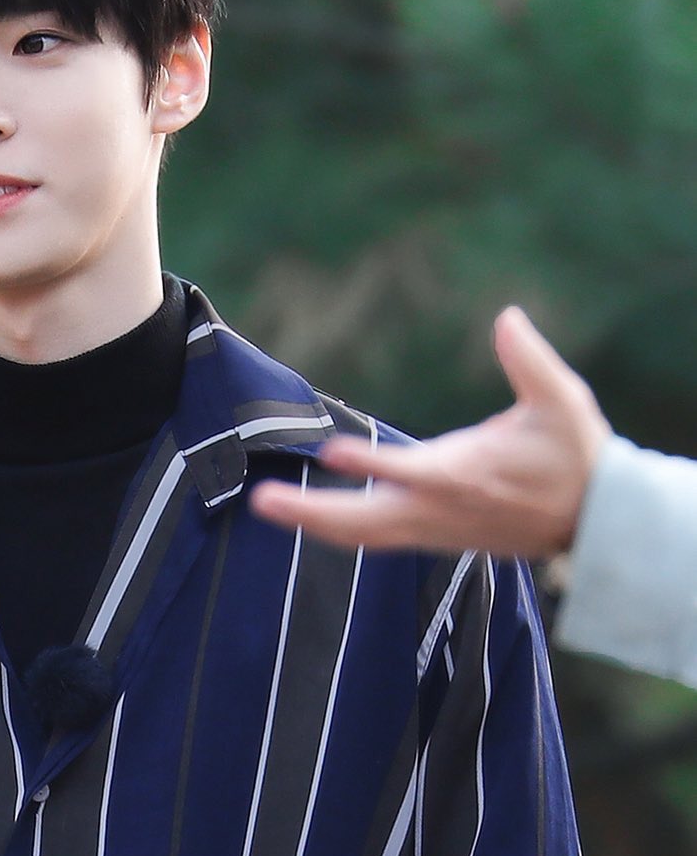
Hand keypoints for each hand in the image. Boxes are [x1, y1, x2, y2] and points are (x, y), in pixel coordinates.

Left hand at [249, 307, 610, 559]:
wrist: (593, 522)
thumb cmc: (577, 455)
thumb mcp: (564, 400)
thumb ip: (530, 360)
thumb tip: (507, 316)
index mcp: (469, 473)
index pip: (414, 471)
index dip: (375, 464)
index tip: (334, 451)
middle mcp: (442, 508)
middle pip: (367, 520)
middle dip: (314, 512)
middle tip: (262, 500)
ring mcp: (434, 528)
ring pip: (365, 535)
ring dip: (315, 522)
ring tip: (266, 506)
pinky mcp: (433, 535)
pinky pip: (376, 538)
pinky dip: (339, 530)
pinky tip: (306, 518)